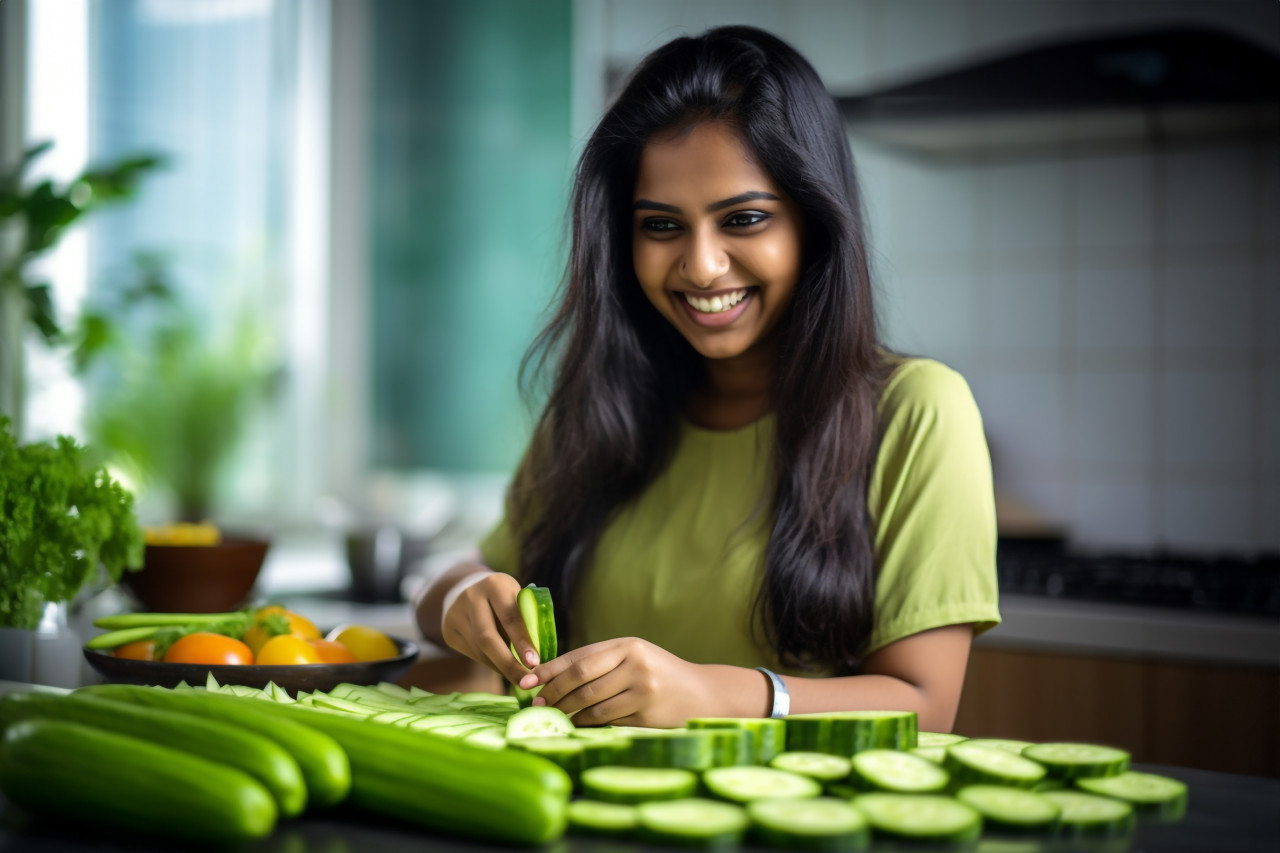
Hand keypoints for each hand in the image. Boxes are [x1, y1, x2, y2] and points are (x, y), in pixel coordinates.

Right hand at [439, 572, 536, 684]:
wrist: (468, 589)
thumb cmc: (504, 598)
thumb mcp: (517, 598)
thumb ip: (527, 618)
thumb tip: (539, 655)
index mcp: (495, 584)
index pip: (509, 616)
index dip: (522, 641)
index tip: (535, 663)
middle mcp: (471, 597)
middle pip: (487, 637)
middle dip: (509, 663)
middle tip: (526, 680)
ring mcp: (456, 614)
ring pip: (479, 650)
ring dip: (501, 667)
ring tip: (519, 677)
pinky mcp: (449, 631)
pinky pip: (472, 654)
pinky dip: (491, 664)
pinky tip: (503, 668)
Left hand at [520, 637, 716, 727]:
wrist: (703, 695)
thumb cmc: (660, 675)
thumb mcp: (634, 658)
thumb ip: (601, 662)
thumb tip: (552, 676)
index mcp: (627, 645)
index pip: (579, 656)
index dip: (549, 669)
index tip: (527, 680)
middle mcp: (634, 662)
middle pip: (581, 678)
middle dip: (553, 692)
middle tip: (536, 705)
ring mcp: (641, 688)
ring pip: (590, 702)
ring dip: (567, 712)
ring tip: (552, 717)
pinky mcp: (646, 712)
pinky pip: (606, 719)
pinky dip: (586, 724)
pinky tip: (576, 725)